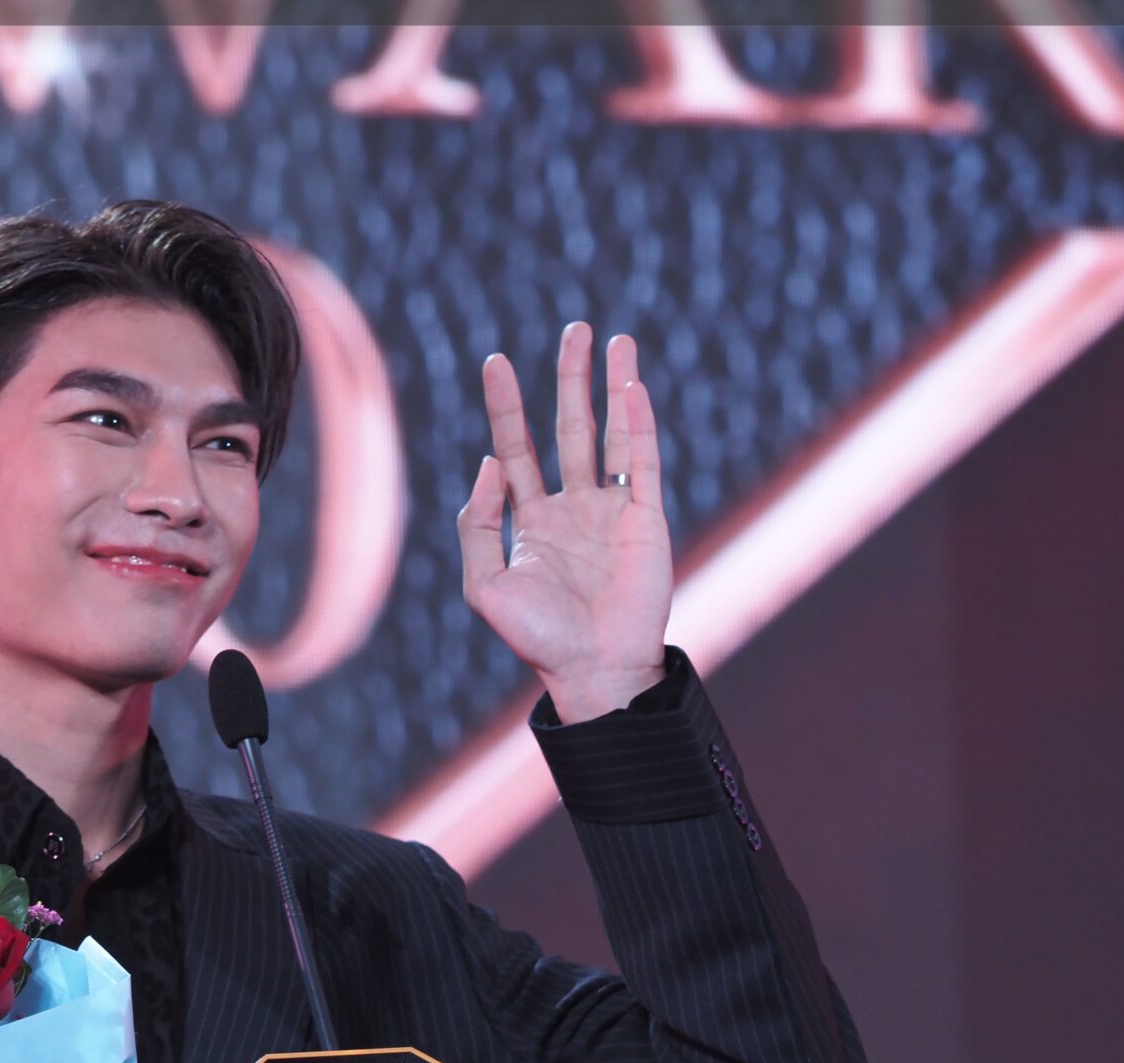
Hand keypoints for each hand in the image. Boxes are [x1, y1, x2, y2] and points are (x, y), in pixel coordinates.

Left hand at [459, 322, 674, 722]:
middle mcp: (573, 508)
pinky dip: (637, 424)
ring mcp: (612, 510)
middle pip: (570, 428)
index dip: (506, 406)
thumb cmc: (537, 638)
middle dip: (570, 379)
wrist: (594, 669)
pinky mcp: (646, 519)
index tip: (495, 362)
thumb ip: (476, 526)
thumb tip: (488, 464)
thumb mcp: (484, 586)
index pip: (516, 449)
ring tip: (615, 341)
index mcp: (532, 521)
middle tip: (574, 330)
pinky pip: (641, 461)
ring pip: (612, 435)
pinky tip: (631, 387)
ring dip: (614, 387)